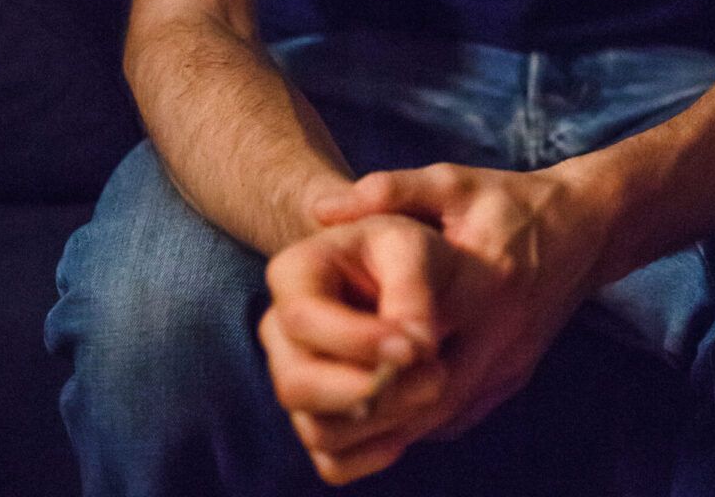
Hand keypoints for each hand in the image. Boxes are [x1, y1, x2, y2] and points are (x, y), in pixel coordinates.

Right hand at [259, 213, 455, 485]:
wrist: (434, 290)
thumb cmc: (415, 258)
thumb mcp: (416, 251)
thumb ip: (411, 291)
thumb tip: (412, 350)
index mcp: (295, 272)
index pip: (302, 318)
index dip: (355, 341)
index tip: (414, 347)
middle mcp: (280, 331)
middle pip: (296, 384)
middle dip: (369, 389)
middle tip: (435, 374)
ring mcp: (295, 380)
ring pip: (318, 429)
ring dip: (386, 417)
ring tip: (433, 382)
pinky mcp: (318, 423)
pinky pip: (333, 463)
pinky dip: (376, 452)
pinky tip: (409, 421)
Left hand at [314, 162, 609, 441]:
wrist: (586, 226)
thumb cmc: (510, 200)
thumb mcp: (453, 182)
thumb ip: (390, 191)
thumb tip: (323, 208)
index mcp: (484, 281)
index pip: (417, 335)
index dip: (367, 349)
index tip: (325, 345)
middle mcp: (501, 333)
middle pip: (426, 392)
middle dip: (373, 397)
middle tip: (323, 385)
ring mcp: (511, 365)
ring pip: (442, 416)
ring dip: (392, 416)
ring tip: (344, 399)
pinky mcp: (514, 380)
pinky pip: (460, 415)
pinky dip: (421, 416)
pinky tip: (388, 401)